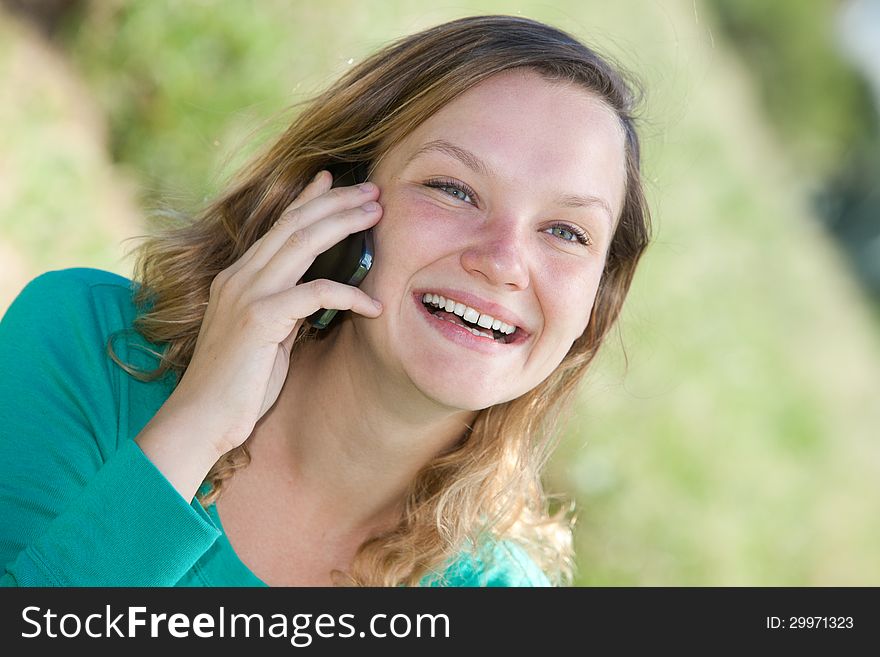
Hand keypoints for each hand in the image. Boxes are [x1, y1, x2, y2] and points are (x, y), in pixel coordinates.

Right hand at [162, 171, 382, 456]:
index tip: (333, 180)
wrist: (201, 419)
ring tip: (376, 214)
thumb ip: (284, 309)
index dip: (307, 200)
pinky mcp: (259, 318)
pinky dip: (349, 295)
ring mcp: (246, 294)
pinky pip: (315, 293)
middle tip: (372, 190)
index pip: (278, 227)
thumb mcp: (265, 337)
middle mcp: (238, 277)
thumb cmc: (238, 386)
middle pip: (294, 225)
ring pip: (302, 243)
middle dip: (335, 202)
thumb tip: (315, 296)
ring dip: (343, 224)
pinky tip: (375, 305)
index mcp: (237, 278)